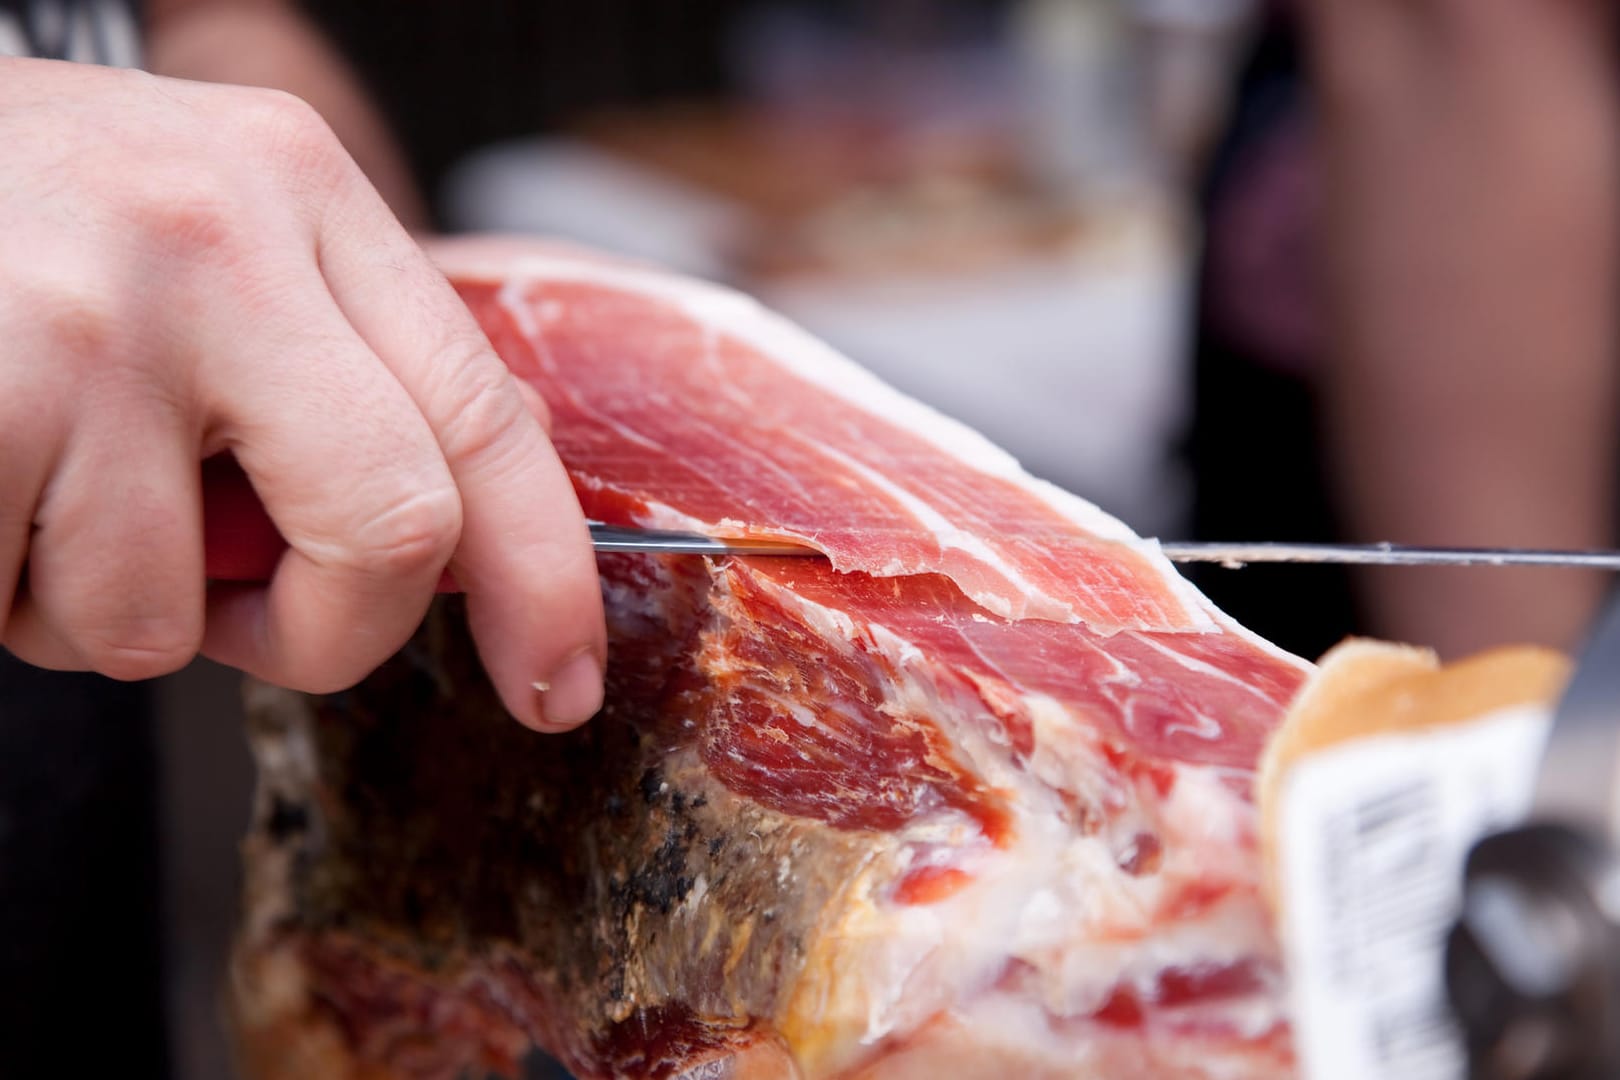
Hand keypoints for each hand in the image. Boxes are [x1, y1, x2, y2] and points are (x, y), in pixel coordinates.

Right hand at [0, 58, 605, 729]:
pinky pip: (26, 610)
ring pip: (164, 614)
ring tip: (39, 493)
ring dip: (101, 612)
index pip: (487, 416)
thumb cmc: (33, 220)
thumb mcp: (217, 228)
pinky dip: (3, 595)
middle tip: (248, 626)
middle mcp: (220, 238)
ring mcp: (93, 320)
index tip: (558, 686)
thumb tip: (461, 521)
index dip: (546, 579)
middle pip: (394, 530)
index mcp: (306, 192)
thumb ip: (345, 356)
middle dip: (328, 634)